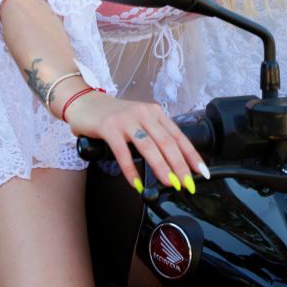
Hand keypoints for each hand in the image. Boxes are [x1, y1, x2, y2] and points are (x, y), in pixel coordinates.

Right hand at [65, 92, 206, 193]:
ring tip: (169, 183)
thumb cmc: (113, 116)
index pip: (178, 136)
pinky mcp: (109, 128)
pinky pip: (122, 152)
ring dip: (161, 167)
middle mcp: (143, 113)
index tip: (201, 172)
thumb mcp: (139, 121)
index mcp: (154, 112)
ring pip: (148, 146)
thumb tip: (172, 163)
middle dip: (179, 165)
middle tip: (187, 184)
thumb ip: (153, 136)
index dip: (191, 155)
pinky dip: (131, 170)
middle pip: (167, 142)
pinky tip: (136, 184)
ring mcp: (126, 120)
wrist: (85, 102)